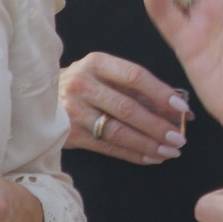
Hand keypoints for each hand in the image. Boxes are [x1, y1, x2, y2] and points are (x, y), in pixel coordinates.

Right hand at [59, 52, 191, 165]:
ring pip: (118, 131)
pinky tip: (150, 157)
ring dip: (147, 144)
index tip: (182, 108)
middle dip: (157, 126)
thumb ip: (138, 89)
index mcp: (97, 63)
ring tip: (169, 152)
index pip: (135, 76)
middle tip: (179, 138)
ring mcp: (73, 111)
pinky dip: (132, 154)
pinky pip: (107, 147)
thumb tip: (180, 108)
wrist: (40, 99)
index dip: (161, 93)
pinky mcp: (69, 134)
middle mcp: (83, 84)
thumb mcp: (105, 74)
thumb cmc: (86, 84)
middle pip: (127, 108)